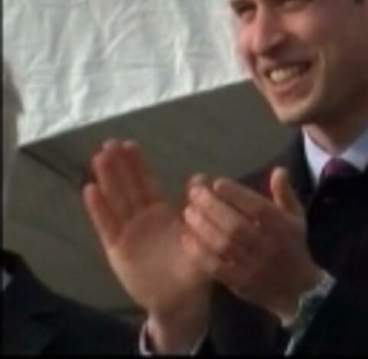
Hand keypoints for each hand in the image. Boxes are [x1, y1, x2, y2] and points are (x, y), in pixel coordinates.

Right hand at [82, 140, 210, 351]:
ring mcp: (128, 232)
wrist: (179, 300)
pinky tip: (90, 189)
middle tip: (108, 143)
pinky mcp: (117, 248)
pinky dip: (98, 209)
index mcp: (163, 213)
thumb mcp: (201, 237)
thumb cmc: (193, 268)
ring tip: (97, 158)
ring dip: (107, 180)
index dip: (138, 165)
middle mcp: (142, 218)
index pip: (148, 183)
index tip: (130, 144)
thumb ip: (199, 211)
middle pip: (128, 187)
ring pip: (115, 201)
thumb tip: (201, 178)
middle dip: (118, 165)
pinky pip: (107, 225)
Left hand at [181, 167, 324, 322]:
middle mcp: (268, 245)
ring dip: (202, 227)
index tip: (217, 183)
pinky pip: (216, 267)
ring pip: (223, 245)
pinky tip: (187, 238)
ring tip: (188, 212)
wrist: (297, 288)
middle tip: (193, 194)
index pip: (258, 208)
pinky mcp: (239, 282)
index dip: (237, 195)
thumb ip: (285, 194)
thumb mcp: (296, 217)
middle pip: (236, 225)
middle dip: (212, 207)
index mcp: (283, 227)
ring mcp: (253, 265)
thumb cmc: (292, 246)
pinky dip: (199, 252)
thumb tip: (278, 170)